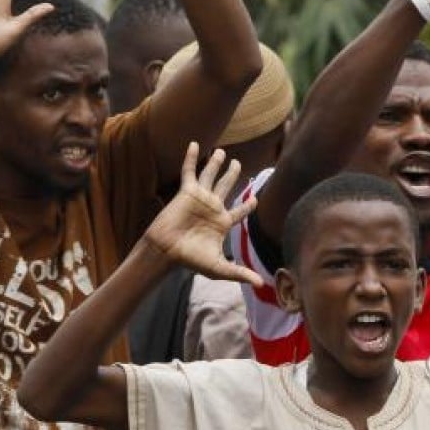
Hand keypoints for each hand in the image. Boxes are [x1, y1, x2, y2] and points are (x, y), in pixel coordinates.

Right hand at [145, 143, 262, 285]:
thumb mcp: (219, 268)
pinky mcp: (187, 192)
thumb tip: (262, 285)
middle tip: (238, 164)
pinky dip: (192, 158)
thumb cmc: (191, 259)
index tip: (256, 199)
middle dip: (233, 175)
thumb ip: (240, 273)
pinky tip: (195, 144)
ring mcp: (200, 198)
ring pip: (211, 176)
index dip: (248, 205)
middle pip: (226, 187)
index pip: (240, 210)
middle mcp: (213, 207)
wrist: (167, 251)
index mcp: (222, 222)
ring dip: (216, 164)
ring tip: (222, 152)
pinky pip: (190, 171)